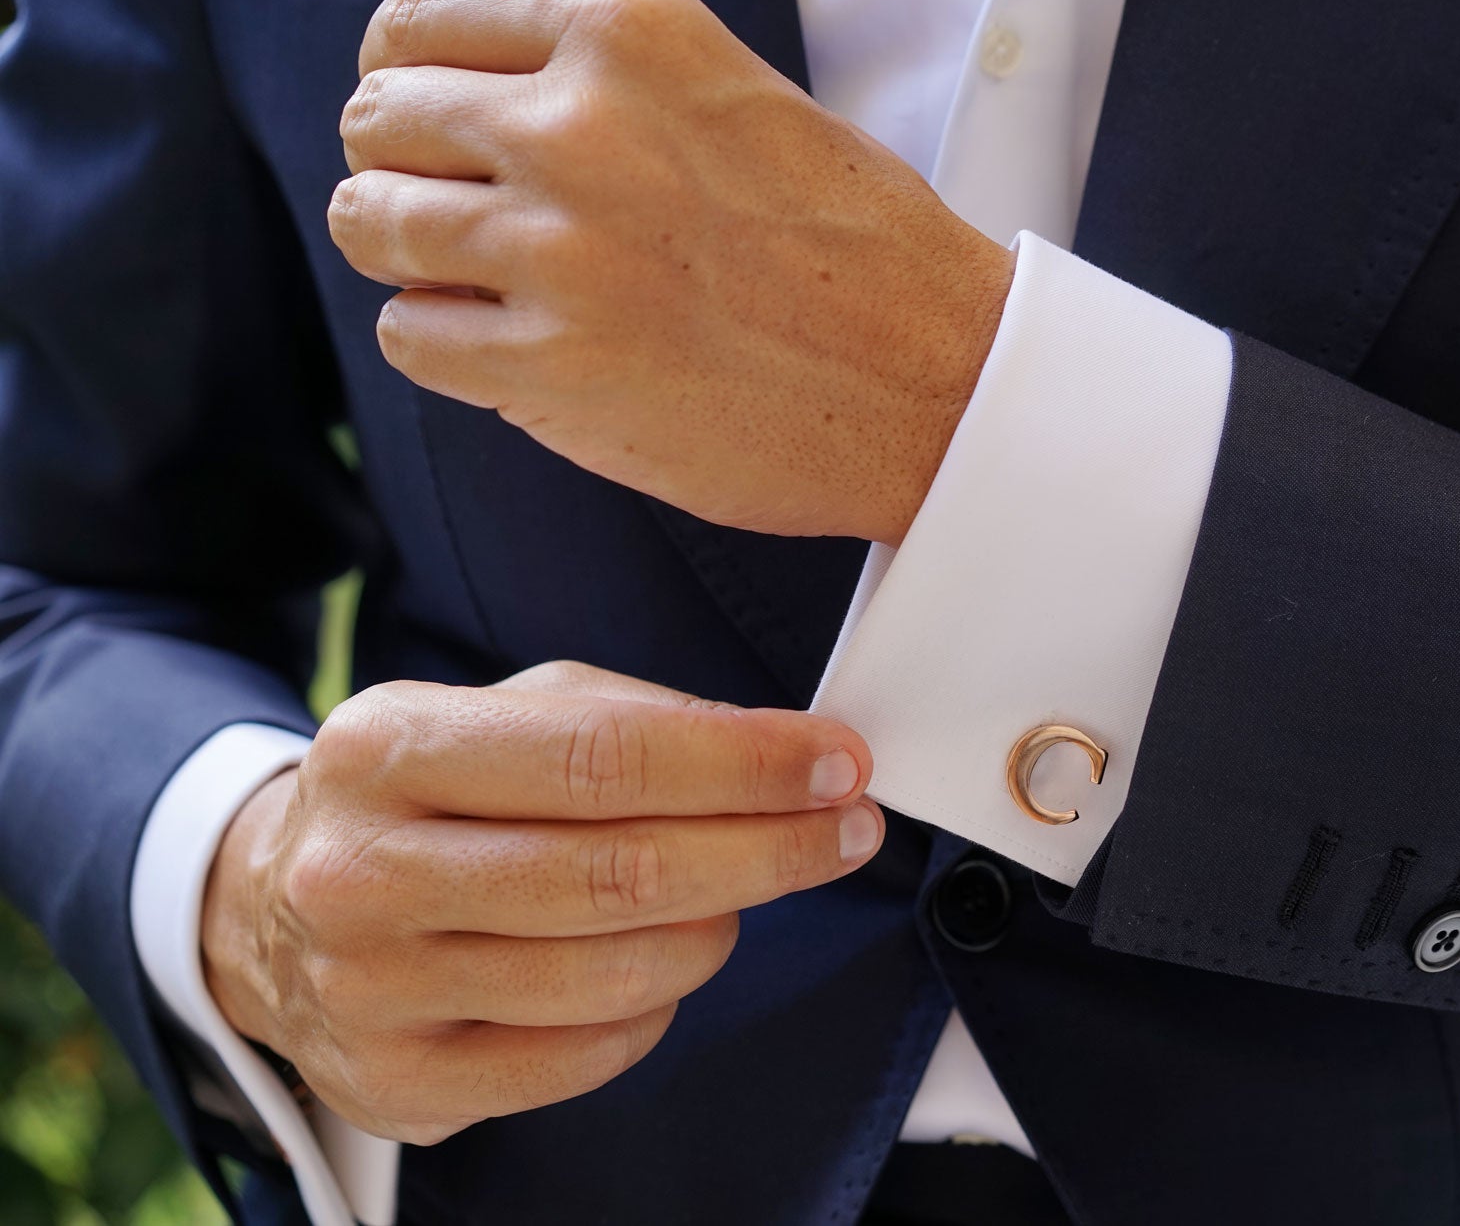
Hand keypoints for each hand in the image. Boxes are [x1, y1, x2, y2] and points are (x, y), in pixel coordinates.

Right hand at [198, 661, 881, 1143]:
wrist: (277, 909)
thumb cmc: (434, 796)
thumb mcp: (505, 713)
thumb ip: (636, 719)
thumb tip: (789, 755)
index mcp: (388, 747)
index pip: (601, 756)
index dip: (742, 762)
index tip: (837, 760)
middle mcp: (361, 871)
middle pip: (619, 873)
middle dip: (766, 848)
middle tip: (844, 828)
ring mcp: (371, 989)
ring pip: (615, 974)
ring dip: (716, 928)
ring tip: (735, 892)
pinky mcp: (399, 1082)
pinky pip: (586, 1056)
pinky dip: (655, 1007)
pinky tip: (660, 960)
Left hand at [328, 0, 1014, 543]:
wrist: (937, 377)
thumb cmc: (851, 241)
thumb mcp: (728, 90)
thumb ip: (595, 73)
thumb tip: (449, 89)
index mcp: (629, 32)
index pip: (418, 17)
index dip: (408, 73)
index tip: (432, 117)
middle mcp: (580, 125)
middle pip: (378, 119)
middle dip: (403, 166)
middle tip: (462, 211)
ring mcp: (560, 249)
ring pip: (369, 223)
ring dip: (410, 256)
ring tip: (481, 280)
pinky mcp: (553, 367)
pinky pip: (408, 334)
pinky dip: (442, 343)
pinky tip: (511, 346)